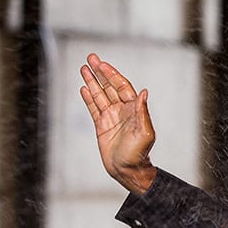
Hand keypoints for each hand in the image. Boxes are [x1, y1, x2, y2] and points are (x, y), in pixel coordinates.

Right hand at [79, 53, 157, 194]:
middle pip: (109, 86)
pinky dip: (89, 98)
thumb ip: (142, 112)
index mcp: (134, 109)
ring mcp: (111, 117)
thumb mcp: (144, 132)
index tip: (102, 64)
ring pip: (100, 95)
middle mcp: (122, 110)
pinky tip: (84, 88)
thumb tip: (144, 92)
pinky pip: (93, 108)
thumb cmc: (138, 153)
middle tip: (91, 58)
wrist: (127, 170)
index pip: (121, 86)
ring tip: (83, 68)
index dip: (112, 74)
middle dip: (100, 72)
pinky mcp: (102, 126)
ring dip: (92, 81)